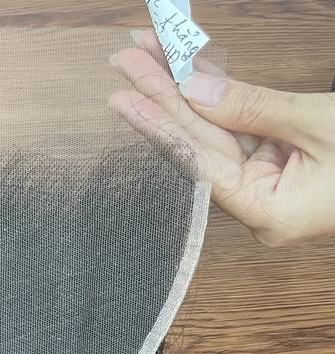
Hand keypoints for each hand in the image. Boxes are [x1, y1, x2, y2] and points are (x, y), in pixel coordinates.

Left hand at [110, 29, 334, 246]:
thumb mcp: (322, 124)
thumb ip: (256, 109)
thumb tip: (197, 90)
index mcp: (269, 213)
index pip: (199, 162)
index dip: (160, 124)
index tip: (124, 94)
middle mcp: (260, 206)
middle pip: (199, 144)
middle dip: (163, 97)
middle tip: (125, 59)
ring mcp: (270, 185)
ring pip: (215, 132)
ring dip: (183, 90)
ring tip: (146, 54)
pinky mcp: (281, 165)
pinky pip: (240, 127)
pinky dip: (217, 96)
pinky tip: (189, 71)